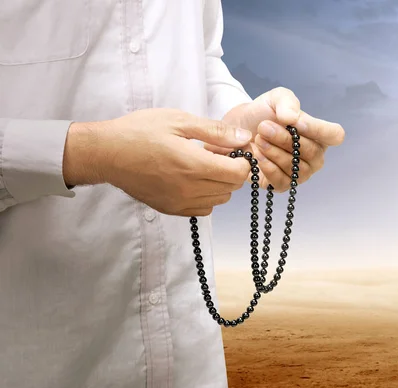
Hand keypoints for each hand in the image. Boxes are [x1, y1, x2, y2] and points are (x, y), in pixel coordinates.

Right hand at [63, 108, 252, 215]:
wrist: (105, 153)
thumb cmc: (139, 132)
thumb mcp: (179, 121)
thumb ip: (215, 131)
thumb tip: (244, 137)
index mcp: (193, 165)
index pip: (238, 173)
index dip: (242, 160)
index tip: (231, 149)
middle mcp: (189, 189)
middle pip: (232, 187)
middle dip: (232, 171)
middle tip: (217, 154)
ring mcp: (179, 202)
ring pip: (219, 200)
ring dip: (221, 184)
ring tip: (204, 166)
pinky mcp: (170, 209)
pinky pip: (203, 209)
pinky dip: (207, 196)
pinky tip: (194, 180)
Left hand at [205, 87, 344, 191]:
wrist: (239, 128)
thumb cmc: (264, 113)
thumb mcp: (275, 98)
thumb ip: (287, 102)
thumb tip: (292, 118)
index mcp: (319, 135)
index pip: (335, 135)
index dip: (318, 130)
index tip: (295, 123)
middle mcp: (314, 156)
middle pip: (311, 152)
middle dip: (285, 139)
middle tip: (264, 127)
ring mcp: (300, 173)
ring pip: (296, 167)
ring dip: (274, 152)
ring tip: (258, 139)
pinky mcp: (283, 184)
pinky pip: (282, 181)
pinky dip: (268, 168)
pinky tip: (257, 155)